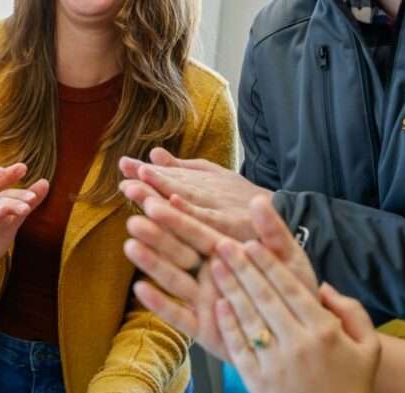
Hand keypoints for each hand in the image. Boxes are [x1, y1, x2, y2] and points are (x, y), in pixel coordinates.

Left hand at [119, 148, 272, 241]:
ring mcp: (217, 209)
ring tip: (136, 187)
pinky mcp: (229, 225)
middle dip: (149, 180)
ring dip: (160, 192)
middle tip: (126, 174)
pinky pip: (208, 219)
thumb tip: (152, 153)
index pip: (168, 177)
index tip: (123, 165)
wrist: (281, 216)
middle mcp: (206, 193)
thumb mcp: (213, 179)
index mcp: (199, 183)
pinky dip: (192, 211)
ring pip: (186, 200)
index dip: (145, 172)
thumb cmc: (241, 199)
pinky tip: (174, 203)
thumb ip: (181, 168)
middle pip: (174, 186)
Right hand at [124, 195, 317, 361]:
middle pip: (179, 251)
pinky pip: (177, 314)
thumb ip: (272, 231)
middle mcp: (210, 274)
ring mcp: (203, 300)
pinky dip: (160, 303)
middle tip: (134, 220)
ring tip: (131, 245)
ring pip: (174, 278)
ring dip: (152, 262)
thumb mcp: (289, 258)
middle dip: (157, 236)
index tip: (157, 200)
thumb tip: (258, 200)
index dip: (179, 217)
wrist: (298, 335)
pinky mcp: (201, 327)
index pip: (199, 230)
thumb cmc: (293, 292)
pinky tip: (140, 289)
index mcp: (228, 253)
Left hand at [210, 233, 381, 392]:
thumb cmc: (355, 385)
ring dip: (229, 289)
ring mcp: (276, 364)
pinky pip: (239, 347)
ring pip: (248, 318)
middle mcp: (298, 344)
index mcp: (324, 331)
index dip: (268, 265)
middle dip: (242, 268)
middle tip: (223, 245)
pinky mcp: (258, 382)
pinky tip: (216, 304)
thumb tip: (323, 287)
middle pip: (264, 297)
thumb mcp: (369, 344)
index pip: (290, 289)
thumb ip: (351, 310)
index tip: (251, 244)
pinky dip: (227, 324)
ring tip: (214, 267)